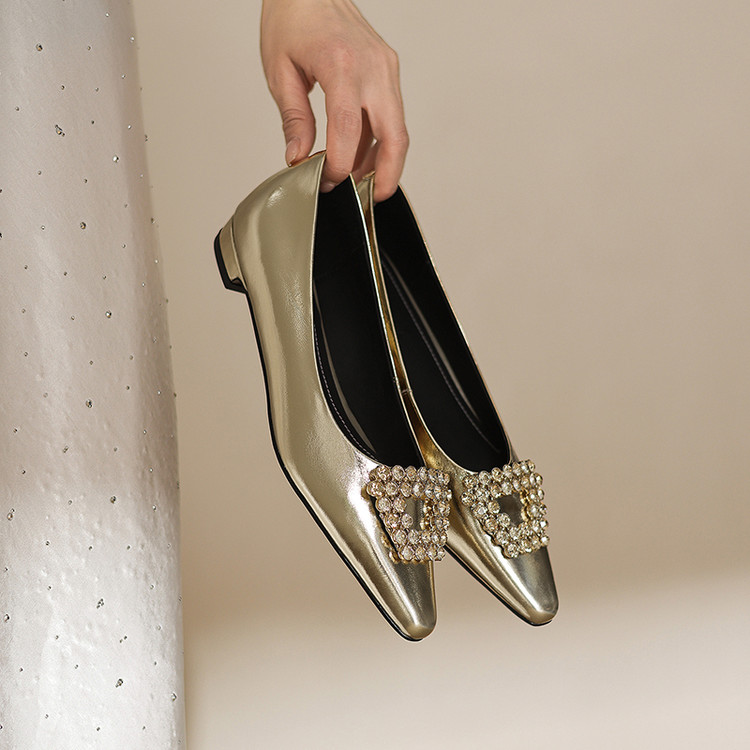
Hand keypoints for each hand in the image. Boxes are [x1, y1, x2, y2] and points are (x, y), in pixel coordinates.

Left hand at [261, 0, 407, 200]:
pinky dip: (380, 140)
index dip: (340, 164)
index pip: (348, 130)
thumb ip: (294, 119)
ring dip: (382, 161)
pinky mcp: (389, 70)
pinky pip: (392, 114)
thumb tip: (299, 157)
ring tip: (358, 180)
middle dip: (385, 176)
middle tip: (370, 200)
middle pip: (394, 136)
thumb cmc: (293, 16)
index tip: (327, 180)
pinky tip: (363, 155)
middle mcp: (373, 67)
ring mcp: (386, 68)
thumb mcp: (280, 70)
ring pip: (398, 129)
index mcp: (342, 64)